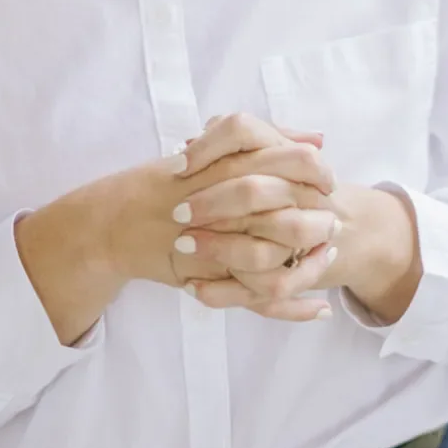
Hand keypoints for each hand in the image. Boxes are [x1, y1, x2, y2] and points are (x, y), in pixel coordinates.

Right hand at [13, 113, 335, 345]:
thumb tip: (318, 139)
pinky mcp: (211, 278)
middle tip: (333, 222)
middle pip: (289, 214)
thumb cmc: (166, 182)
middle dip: (318, 221)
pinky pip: (258, 299)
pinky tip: (319, 308)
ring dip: (311, 265)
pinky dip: (293, 308)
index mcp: (227, 164)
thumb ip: (266, 139)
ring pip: (278, 261)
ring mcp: (216, 244)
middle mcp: (223, 202)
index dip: (318, 173)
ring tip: (329, 259)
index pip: (292, 162)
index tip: (327, 182)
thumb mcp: (214, 151)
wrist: (114, 222)